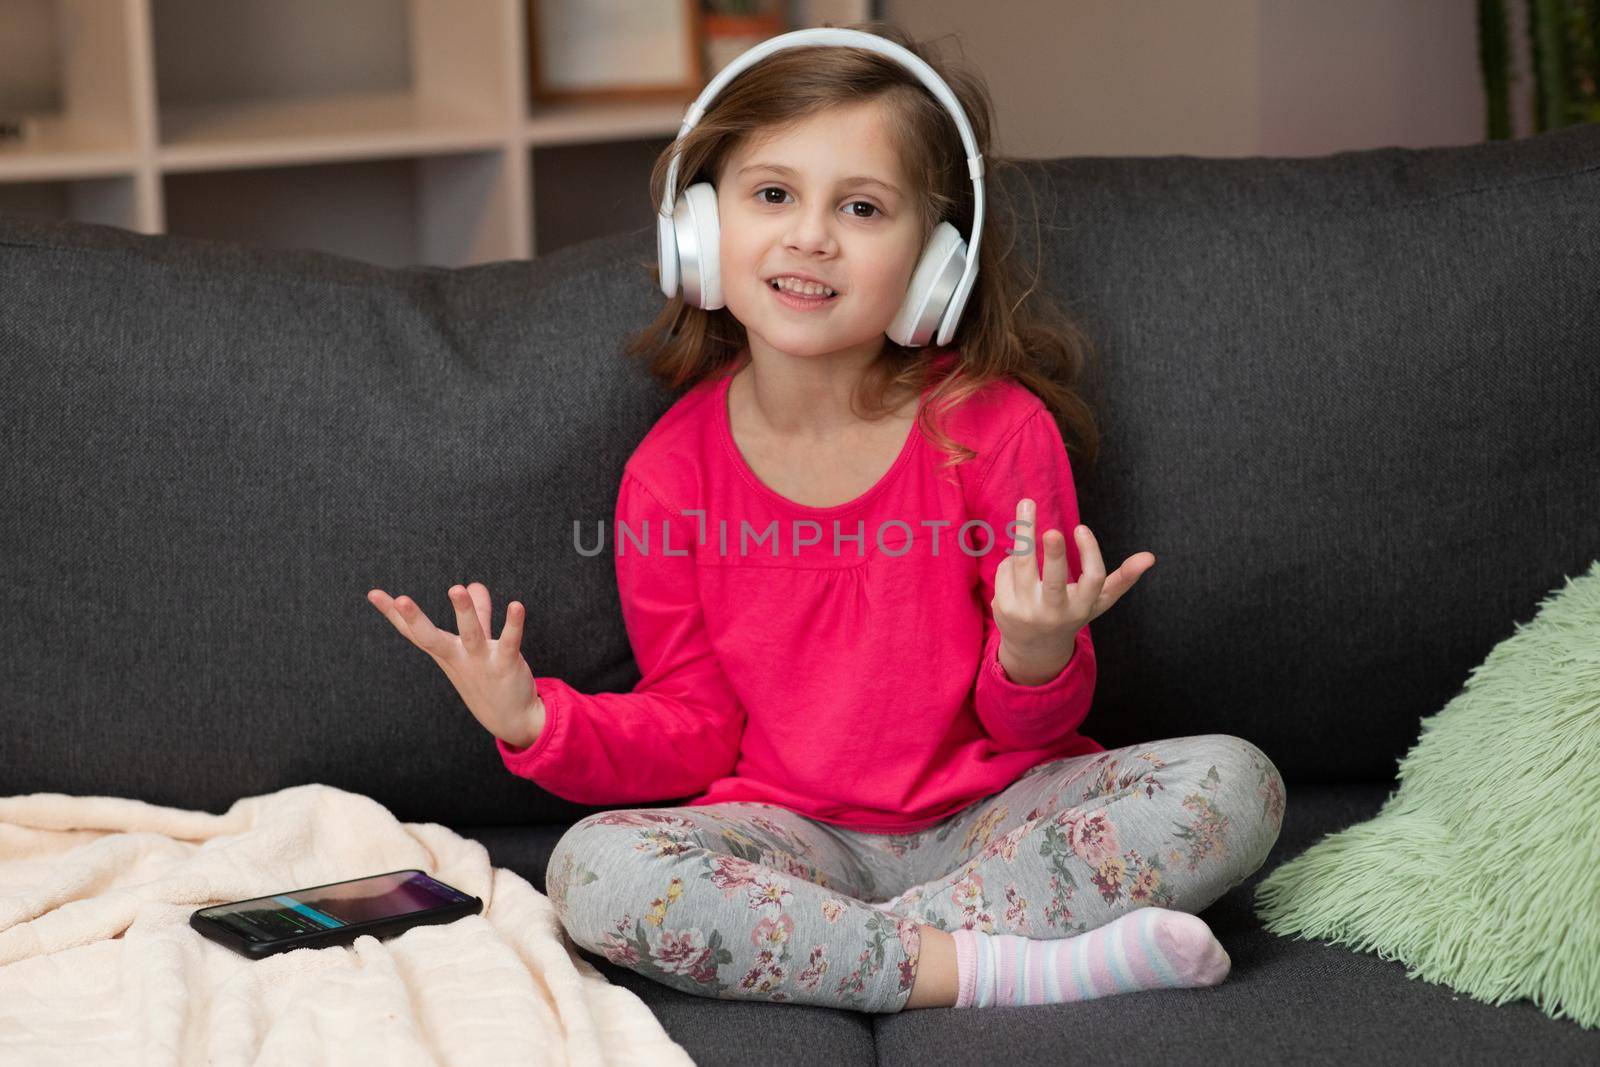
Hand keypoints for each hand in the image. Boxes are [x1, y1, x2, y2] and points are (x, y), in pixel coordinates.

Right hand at [367, 582, 544, 747]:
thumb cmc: (489, 675)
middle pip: (430, 638)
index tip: (372, 593)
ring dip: (464, 612)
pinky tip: (516, 605)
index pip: (414, 631)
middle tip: (400, 599)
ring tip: (456, 589)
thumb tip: (474, 584)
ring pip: (470, 634)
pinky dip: (513, 624)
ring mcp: (480, 662)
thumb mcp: (478, 642)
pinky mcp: (506, 664)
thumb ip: (478, 611)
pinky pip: (509, 642)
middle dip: (415, 619)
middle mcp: (457, 657)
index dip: (393, 614)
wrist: (510, 718)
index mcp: (445, 652)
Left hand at [993, 498, 1155, 677]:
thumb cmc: (1072, 614)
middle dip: (1054, 555)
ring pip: (1022, 567)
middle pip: (1055, 581)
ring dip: (1023, 533)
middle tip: (1052, 531)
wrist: (1034, 649)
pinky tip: (1020, 555)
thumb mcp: (1098, 601)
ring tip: (1027, 503)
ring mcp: (1027, 611)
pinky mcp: (1003, 608)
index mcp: (1081, 607)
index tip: (1081, 527)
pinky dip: (1013, 557)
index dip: (1090, 553)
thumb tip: (1150, 557)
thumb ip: (1123, 579)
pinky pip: (1006, 569)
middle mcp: (1054, 612)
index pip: (1092, 580)